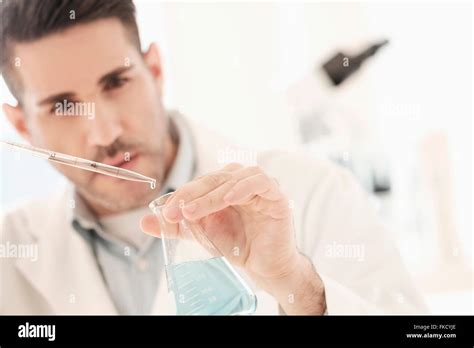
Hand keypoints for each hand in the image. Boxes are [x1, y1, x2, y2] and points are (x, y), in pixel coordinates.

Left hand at [140, 163, 325, 313]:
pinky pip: (260, 182)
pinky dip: (243, 187)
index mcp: (225, 186)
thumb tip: (144, 221)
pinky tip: (228, 199)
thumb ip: (176, 226)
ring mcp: (259, 187)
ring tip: (193, 211)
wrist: (263, 267)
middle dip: (191, 194)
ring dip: (211, 194)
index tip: (165, 212)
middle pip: (214, 178)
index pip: (201, 182)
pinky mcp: (276, 196)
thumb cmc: (237, 246)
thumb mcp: (201, 234)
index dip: (182, 194)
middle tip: (173, 212)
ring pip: (233, 178)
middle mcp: (241, 182)